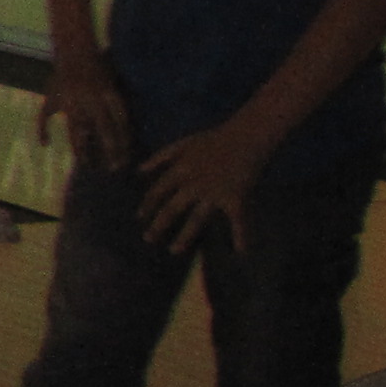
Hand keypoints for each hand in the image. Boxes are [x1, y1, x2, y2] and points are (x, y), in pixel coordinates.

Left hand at [36, 49, 130, 169]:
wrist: (74, 53)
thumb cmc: (58, 81)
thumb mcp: (47, 102)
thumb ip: (42, 125)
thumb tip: (44, 145)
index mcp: (70, 108)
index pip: (77, 135)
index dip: (82, 151)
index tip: (88, 165)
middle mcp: (87, 104)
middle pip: (100, 132)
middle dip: (107, 152)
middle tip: (113, 169)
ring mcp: (102, 97)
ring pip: (115, 124)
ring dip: (122, 143)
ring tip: (125, 158)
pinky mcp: (113, 91)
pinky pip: (123, 112)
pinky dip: (127, 126)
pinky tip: (131, 138)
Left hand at [137, 118, 269, 255]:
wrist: (246, 135)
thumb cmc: (215, 139)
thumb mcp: (183, 143)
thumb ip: (160, 157)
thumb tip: (138, 171)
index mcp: (180, 170)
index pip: (157, 191)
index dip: (147, 205)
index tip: (140, 217)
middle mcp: (194, 184)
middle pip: (172, 208)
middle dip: (158, 225)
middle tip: (147, 239)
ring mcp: (215, 192)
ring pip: (196, 219)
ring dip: (185, 236)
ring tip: (174, 250)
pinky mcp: (236, 197)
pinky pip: (238, 220)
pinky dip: (241, 235)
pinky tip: (241, 251)